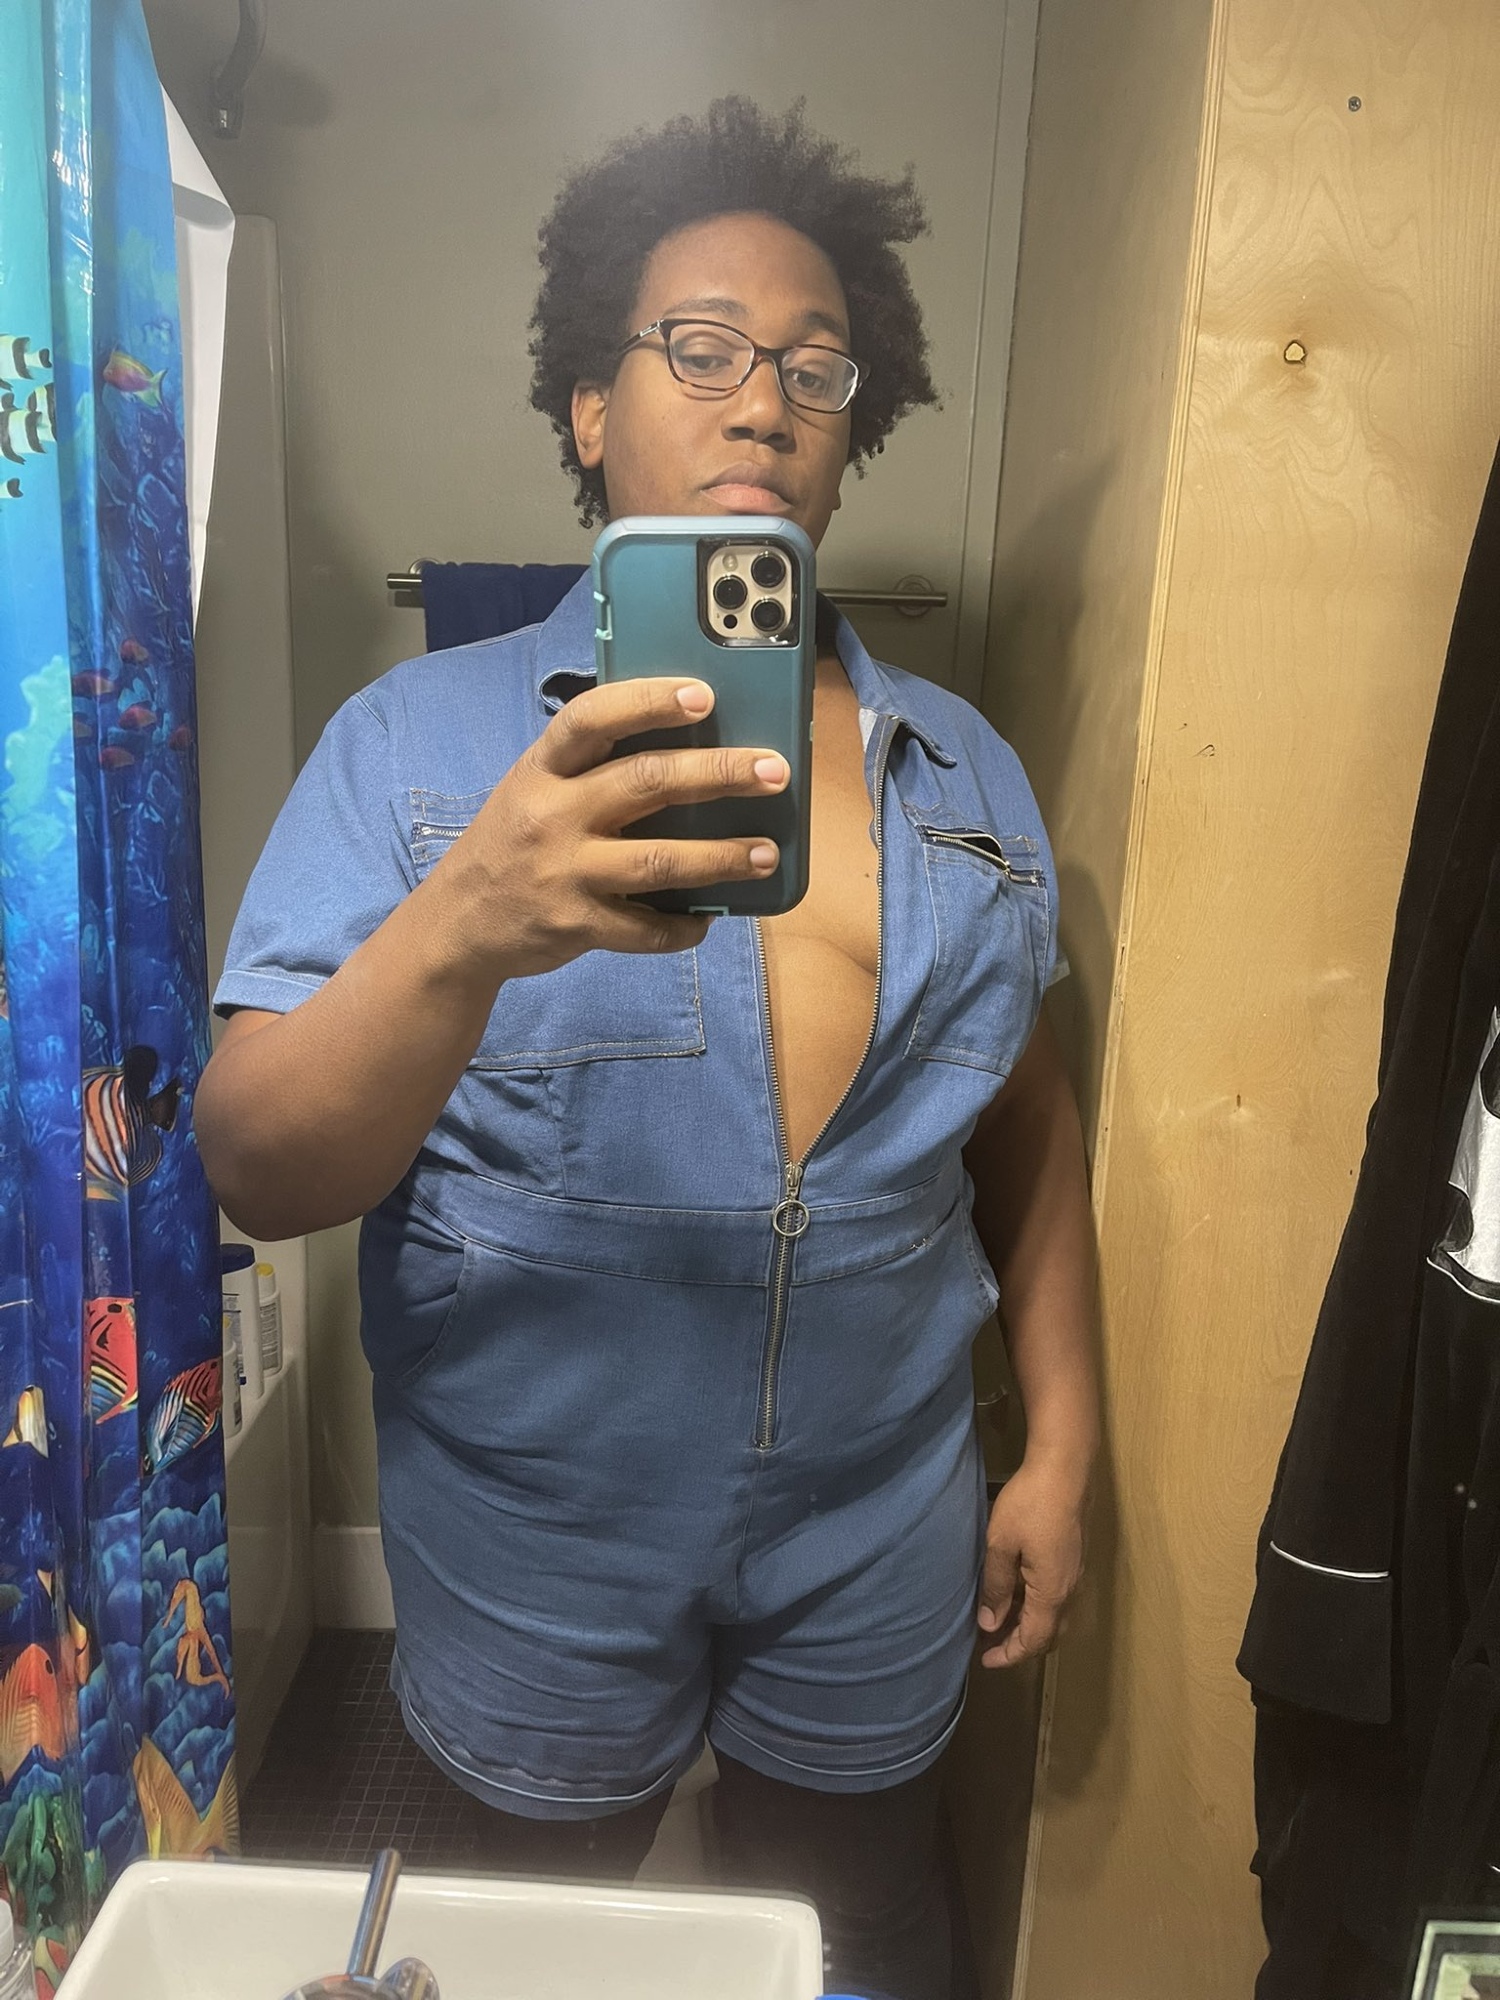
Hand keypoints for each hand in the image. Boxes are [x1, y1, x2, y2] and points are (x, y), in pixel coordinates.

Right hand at [425, 677, 787, 980]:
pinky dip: (682, 926)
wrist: (456, 925)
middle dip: (717, 774)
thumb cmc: (511, 845)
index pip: (591, 719)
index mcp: (541, 769)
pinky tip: (709, 916)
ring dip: (721, 856)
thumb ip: (588, 768)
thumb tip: (680, 745)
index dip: (648, 702)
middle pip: (644, 782)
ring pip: (657, 860)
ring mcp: (564, 872)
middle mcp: (551, 815)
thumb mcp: (531, 790)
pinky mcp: (575, 925)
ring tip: (766, 852)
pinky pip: (643, 929)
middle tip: (773, 771)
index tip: (702, 695)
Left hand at [977, 1456, 1087, 1668]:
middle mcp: (1070, 1590)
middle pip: (1049, 1634)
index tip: (985, 1662)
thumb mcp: (1001, 1544)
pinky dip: (1037, 1606)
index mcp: (1051, 1592)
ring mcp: (1076, 1573)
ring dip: (1030, 1625)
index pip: (1033, 1640)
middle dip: (1021, 1645)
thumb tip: (990, 1625)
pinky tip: (1017, 1592)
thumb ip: (996, 1587)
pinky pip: (1058, 1597)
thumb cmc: (1030, 1504)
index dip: (1010, 1655)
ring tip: (1000, 1621)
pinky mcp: (1075, 1557)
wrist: (1066, 1467)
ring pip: (1055, 1615)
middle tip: (991, 1646)